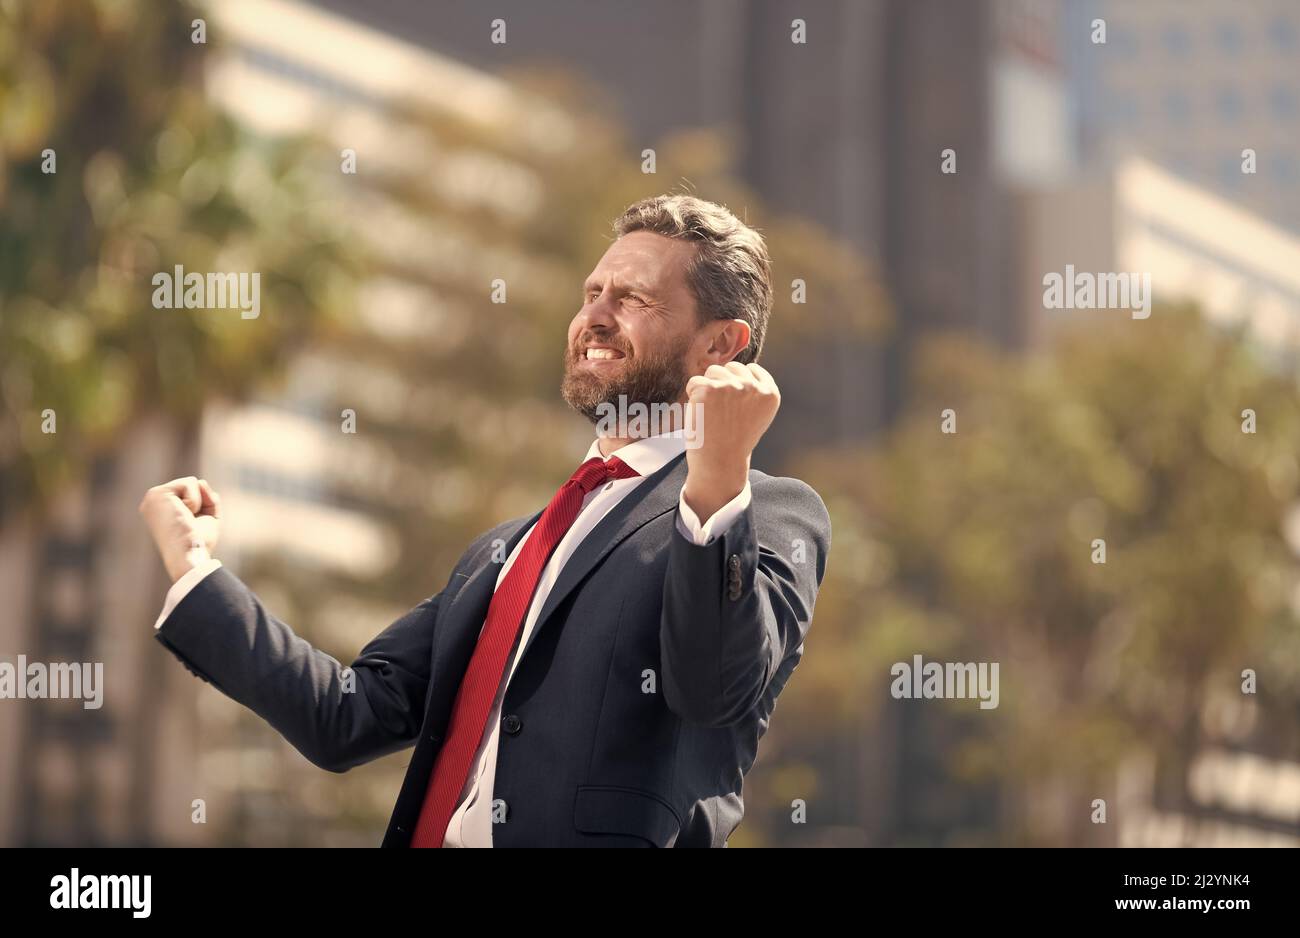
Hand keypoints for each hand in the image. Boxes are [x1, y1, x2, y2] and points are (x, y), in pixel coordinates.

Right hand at [138, 476, 221, 582]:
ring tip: (185, 519)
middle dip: (200, 504)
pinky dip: (195, 501)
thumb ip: (207, 498)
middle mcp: (153, 502)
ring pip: (191, 482)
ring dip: (197, 503)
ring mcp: (153, 497)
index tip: (191, 527)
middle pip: (191, 486)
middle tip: (190, 523)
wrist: (189, 555)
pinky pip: (190, 483)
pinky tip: (184, 514)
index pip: (189, 494)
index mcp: (161, 509)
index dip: (200, 508)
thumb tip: (201, 482)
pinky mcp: (158, 493)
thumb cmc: (198, 543)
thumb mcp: (207, 517)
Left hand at [681, 362, 779, 520]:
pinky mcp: (708, 389)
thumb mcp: (756, 414)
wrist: (719, 463)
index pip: (751, 370)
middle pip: (731, 367)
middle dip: (723, 383)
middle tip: (722, 412)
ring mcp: (731, 386)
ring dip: (708, 388)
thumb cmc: (734, 439)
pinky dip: (693, 396)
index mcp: (770, 393)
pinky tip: (701, 414)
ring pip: (712, 371)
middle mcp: (753, 387)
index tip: (736, 408)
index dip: (738, 386)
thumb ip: (755, 390)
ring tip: (712, 413)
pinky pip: (694, 381)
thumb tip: (741, 367)